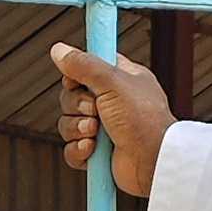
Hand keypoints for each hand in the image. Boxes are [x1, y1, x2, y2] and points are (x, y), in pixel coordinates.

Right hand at [49, 44, 174, 194]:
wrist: (153, 161)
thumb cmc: (143, 118)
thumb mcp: (113, 82)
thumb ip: (84, 64)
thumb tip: (58, 49)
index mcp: (119, 80)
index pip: (86, 69)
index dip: (76, 75)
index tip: (78, 80)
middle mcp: (111, 103)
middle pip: (70, 97)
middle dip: (76, 106)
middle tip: (95, 110)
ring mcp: (103, 129)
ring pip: (67, 124)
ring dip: (77, 128)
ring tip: (95, 133)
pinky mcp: (97, 154)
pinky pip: (72, 149)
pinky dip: (78, 150)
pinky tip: (92, 149)